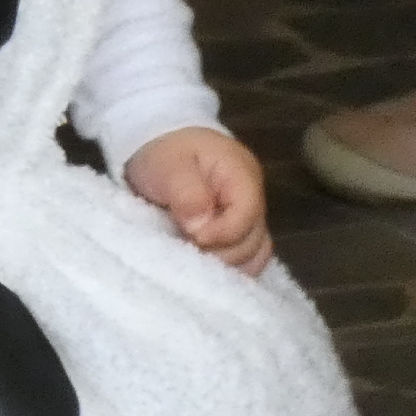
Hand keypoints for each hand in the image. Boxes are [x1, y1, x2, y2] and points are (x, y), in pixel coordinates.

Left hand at [125, 128, 271, 277]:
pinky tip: (205, 267)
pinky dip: (228, 268)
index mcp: (242, 174)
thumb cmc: (165, 154)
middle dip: (220, 251)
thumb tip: (200, 227)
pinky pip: (245, 260)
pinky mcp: (239, 233)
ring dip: (225, 264)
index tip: (191, 236)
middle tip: (187, 247)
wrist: (162, 148)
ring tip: (193, 258)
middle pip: (253, 240)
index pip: (247, 214)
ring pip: (253, 255)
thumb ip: (186, 193)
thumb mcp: (169, 165)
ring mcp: (249, 218)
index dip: (222, 233)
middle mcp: (254, 199)